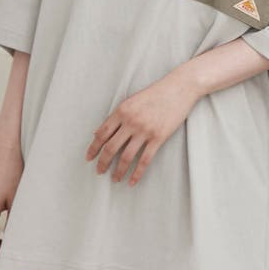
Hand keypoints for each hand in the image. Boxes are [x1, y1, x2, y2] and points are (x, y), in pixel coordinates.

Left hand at [86, 67, 200, 186]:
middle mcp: (131, 121)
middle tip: (99, 171)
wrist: (180, 87)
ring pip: (126, 157)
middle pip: (111, 147)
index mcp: (122, 110)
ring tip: (115, 179)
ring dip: (118, 171)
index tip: (89, 158)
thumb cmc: (156, 93)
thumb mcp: (133, 100)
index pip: (102, 133)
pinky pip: (144, 160)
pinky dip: (137, 173)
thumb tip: (99, 132)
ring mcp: (145, 130)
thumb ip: (117, 116)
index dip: (93, 148)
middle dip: (103, 163)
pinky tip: (132, 181)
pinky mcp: (158, 137)